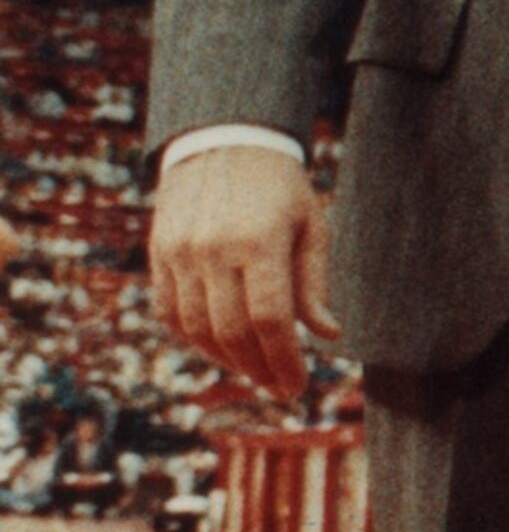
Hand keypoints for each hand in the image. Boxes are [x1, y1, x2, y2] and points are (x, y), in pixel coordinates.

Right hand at [150, 144, 336, 400]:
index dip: (284, 361)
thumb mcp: (311, 227)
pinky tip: (222, 350)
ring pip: (196, 328)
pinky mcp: (158, 254)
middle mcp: (212, 249)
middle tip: (280, 388)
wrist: (222, 143)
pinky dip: (194, 339)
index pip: (269, 321)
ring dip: (227, 360)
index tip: (298, 386)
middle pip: (231, 331)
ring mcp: (178, 253)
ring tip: (256, 372)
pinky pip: (170, 312)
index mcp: (258, 242)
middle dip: (258, 369)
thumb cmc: (280, 189)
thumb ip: (314, 284)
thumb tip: (327, 335)